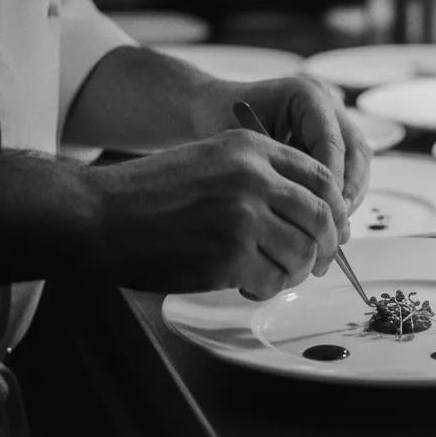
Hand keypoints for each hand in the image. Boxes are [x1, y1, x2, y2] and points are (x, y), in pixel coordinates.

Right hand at [85, 129, 348, 296]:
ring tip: (277, 275)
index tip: (334, 229)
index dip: (336, 208)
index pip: (321, 177)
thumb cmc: (151, 193)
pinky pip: (272, 279)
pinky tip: (251, 285)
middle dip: (327, 246)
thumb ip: (260, 173)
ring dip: (296, 271)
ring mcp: (242, 217)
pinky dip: (268, 288)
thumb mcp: (212, 159)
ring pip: (301, 252)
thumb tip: (311, 210)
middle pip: (321, 216)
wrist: (99, 214)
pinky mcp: (228, 255)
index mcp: (251, 148)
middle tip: (318, 263)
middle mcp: (253, 177)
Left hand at [193, 76, 372, 214]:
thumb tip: (309, 208)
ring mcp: (333, 118)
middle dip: (349, 190)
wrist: (208, 109)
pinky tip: (326, 217)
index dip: (331, 182)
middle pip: (356, 151)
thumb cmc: (217, 123)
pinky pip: (348, 167)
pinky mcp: (331, 136)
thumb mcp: (244, 148)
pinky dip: (341, 192)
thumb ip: (279, 173)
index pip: (332, 143)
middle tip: (335, 225)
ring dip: (350, 194)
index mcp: (307, 95)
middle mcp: (327, 102)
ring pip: (359, 161)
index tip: (321, 213)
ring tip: (333, 226)